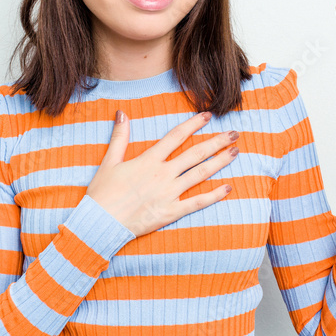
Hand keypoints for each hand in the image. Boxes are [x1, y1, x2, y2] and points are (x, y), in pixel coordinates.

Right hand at [86, 111, 239, 236]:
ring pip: (200, 174)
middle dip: (217, 142)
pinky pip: (197, 202)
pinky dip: (214, 196)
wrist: (100, 222)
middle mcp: (163, 174)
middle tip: (235, 134)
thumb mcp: (109, 161)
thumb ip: (120, 137)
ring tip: (235, 153)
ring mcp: (169, 193)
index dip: (194, 124)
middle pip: (196, 154)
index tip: (208, 116)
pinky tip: (227, 188)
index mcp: (148, 160)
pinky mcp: (171, 212)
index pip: (176, 136)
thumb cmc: (102, 193)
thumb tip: (123, 113)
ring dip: (220, 162)